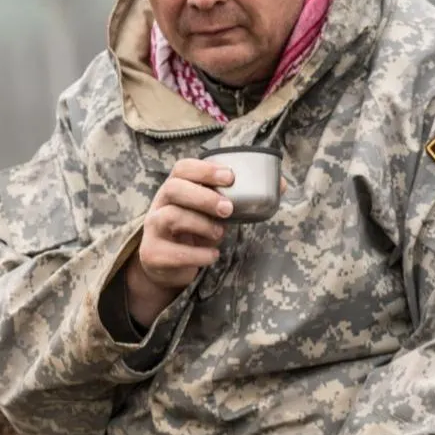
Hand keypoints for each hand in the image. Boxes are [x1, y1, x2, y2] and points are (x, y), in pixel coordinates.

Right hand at [125, 159, 235, 326]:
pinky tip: (212, 255)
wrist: (166, 266)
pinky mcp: (153, 254)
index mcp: (175, 188)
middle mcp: (159, 205)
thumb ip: (239, 199)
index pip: (182, 168)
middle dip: (203, 196)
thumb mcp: (213, 213)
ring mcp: (153, 229)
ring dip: (200, 224)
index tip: (230, 177)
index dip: (205, 169)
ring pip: (170, 217)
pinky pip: (174, 252)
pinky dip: (198, 254)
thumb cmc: (195, 232)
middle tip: (228, 209)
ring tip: (220, 233)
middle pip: (173, 188)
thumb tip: (281, 184)